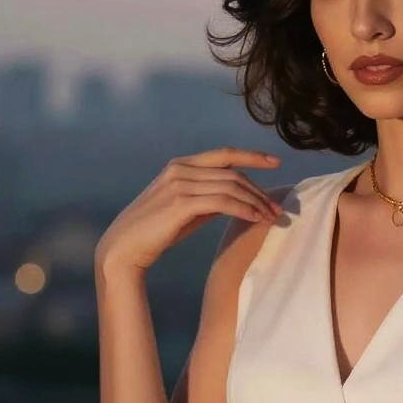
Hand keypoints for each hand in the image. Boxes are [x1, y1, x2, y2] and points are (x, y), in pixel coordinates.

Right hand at [95, 146, 282, 273]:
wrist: (125, 248)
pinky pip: (222, 201)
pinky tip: (256, 219)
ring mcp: (179, 184)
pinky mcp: (180, 203)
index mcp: (181, 165)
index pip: (224, 154)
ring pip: (231, 186)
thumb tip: (239, 198)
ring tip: (271, 217)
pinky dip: (243, 209)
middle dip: (259, 190)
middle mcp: (180, 169)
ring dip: (256, 202)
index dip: (252, 156)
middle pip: (232, 173)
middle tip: (277, 209)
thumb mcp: (186, 209)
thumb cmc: (157, 231)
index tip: (275, 162)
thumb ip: (209, 198)